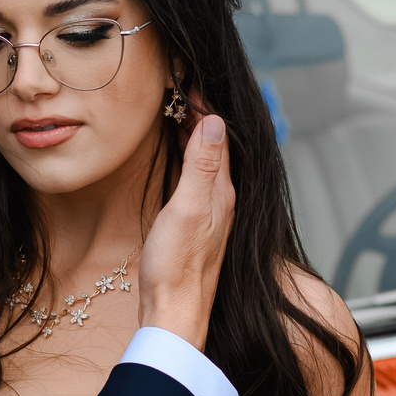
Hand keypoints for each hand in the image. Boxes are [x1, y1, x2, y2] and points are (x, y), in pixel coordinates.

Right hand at [136, 113, 233, 349]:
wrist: (173, 313)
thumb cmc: (177, 267)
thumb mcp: (188, 208)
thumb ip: (202, 166)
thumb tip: (215, 122)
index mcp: (222, 193)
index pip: (219, 137)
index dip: (205, 106)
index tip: (189, 81)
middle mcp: (221, 202)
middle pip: (215, 148)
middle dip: (200, 117)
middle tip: (180, 90)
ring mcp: (209, 216)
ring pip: (206, 165)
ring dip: (194, 137)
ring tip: (179, 113)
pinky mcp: (194, 229)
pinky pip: (197, 182)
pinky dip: (187, 160)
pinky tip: (178, 161)